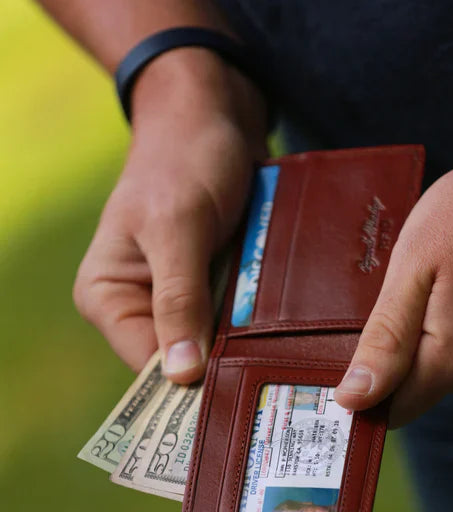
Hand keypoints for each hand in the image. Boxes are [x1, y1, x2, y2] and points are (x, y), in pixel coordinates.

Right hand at [73, 49, 267, 380]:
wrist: (213, 115)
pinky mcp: (210, 287)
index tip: (236, 396)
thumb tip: (180, 373)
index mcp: (108, 295)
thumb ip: (178, 297)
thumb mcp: (177, 226)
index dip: (190, 382)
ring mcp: (177, 298)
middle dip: (222, 368)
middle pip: (182, 361)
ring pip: (213, 345)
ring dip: (244, 348)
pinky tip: (284, 336)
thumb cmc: (183, 159)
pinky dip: (255, 326)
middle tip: (269, 385)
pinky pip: (233, 321)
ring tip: (284, 362)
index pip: (147, 364)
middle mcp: (138, 304)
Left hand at [335, 102, 452, 426]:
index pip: (395, 411)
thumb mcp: (412, 269)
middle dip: (406, 355)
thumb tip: (354, 398)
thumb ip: (384, 341)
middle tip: (413, 298)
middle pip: (424, 391)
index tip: (359, 358)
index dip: (370, 392)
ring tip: (448, 289)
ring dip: (439, 343)